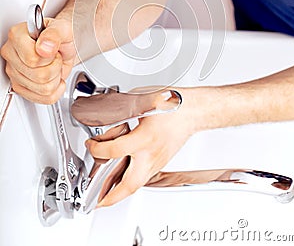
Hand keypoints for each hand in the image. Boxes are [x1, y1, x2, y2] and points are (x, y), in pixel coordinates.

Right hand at [1, 17, 75, 103]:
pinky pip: (45, 98)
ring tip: (53, 65)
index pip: (32, 59)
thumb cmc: (60, 35)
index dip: (50, 57)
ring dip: (56, 78)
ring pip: (43, 89)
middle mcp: (11, 54)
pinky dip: (56, 90)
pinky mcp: (20, 87)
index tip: (52, 48)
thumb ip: (54, 34)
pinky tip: (54, 77)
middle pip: (39, 76)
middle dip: (55, 67)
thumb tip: (44, 47)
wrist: (63, 45)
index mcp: (17, 36)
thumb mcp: (63, 28)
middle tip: (54, 57)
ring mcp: (14, 72)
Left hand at [85, 89, 194, 206]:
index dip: (97, 149)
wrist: (192, 111)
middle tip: (98, 202)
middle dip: (111, 197)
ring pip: (137, 184)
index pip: (115, 150)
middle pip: (130, 185)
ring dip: (121, 192)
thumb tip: (105, 114)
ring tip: (106, 195)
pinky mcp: (161, 162)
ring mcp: (157, 161)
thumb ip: (121, 111)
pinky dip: (131, 181)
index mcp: (145, 138)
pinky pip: (143, 176)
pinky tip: (122, 178)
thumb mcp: (140, 101)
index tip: (92, 144)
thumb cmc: (172, 104)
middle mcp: (151, 154)